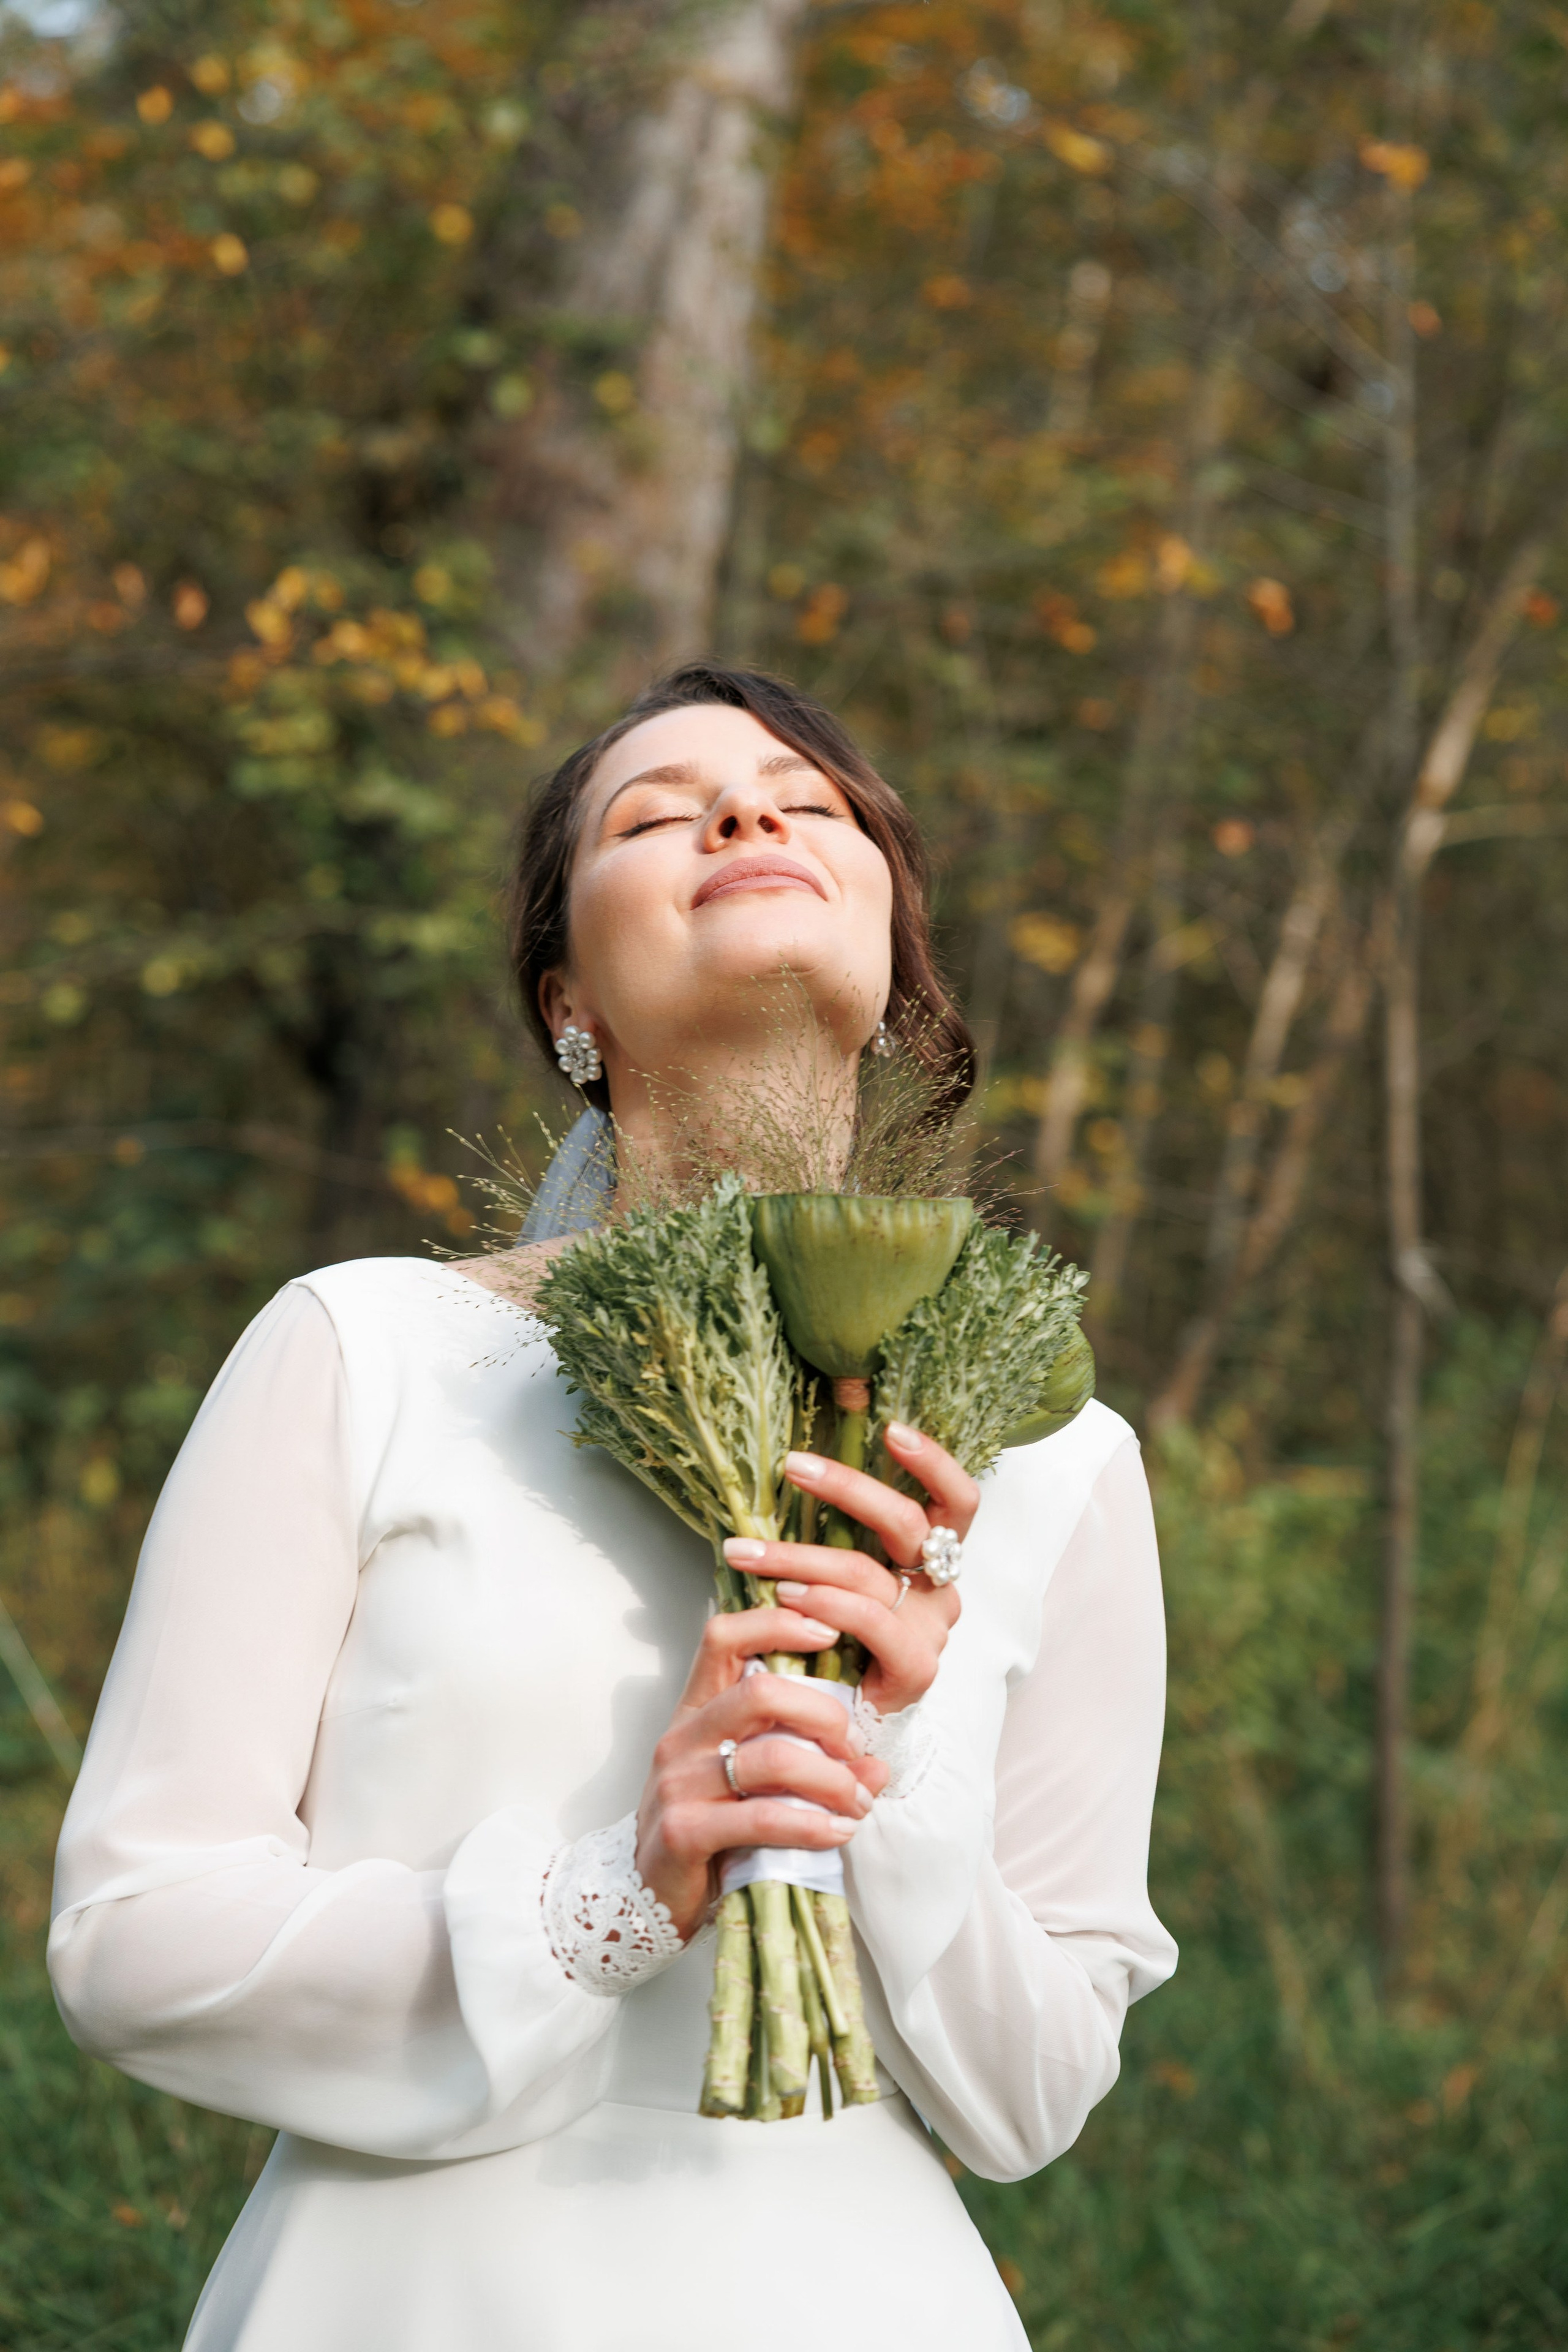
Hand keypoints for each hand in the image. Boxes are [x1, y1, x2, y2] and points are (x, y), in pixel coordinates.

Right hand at [635, 1601, 887, 1941]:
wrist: (645, 1896)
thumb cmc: (708, 1828)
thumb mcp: (751, 1783)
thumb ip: (806, 1761)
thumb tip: (876, 1765)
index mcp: (697, 1710)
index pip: (724, 1637)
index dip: (776, 1623)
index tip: (829, 1633)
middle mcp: (683, 1737)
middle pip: (760, 1692)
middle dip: (825, 1715)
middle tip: (856, 1748)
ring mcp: (679, 1784)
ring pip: (771, 1758)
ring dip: (831, 1780)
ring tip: (857, 1803)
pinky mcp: (683, 1832)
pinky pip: (762, 1818)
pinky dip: (812, 1825)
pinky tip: (837, 1833)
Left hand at [722, 1421, 973, 1719]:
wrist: (843, 1729)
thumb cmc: (835, 1641)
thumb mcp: (839, 1578)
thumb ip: (835, 1535)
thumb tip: (792, 1470)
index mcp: (933, 1560)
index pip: (958, 1501)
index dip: (934, 1462)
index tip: (892, 1429)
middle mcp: (941, 1590)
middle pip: (910, 1523)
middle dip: (846, 1488)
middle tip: (792, 1467)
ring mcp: (932, 1630)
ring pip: (869, 1572)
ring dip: (799, 1556)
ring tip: (748, 1554)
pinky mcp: (916, 1669)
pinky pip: (871, 1622)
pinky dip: (825, 1604)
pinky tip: (786, 1598)